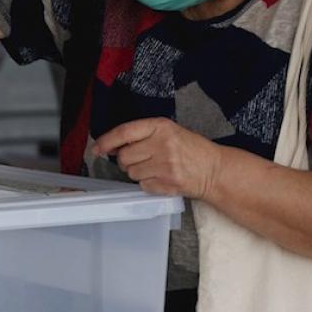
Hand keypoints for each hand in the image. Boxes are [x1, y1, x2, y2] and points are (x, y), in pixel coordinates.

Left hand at [92, 118, 223, 198]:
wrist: (214, 169)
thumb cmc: (190, 149)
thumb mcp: (169, 132)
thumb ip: (142, 135)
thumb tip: (112, 146)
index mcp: (161, 126)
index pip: (124, 132)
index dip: (106, 141)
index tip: (97, 148)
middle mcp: (162, 144)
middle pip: (124, 156)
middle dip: (126, 160)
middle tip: (142, 159)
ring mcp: (165, 165)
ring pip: (131, 172)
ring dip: (137, 172)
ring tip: (155, 168)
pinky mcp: (167, 183)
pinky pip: (142, 185)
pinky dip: (147, 183)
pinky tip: (161, 177)